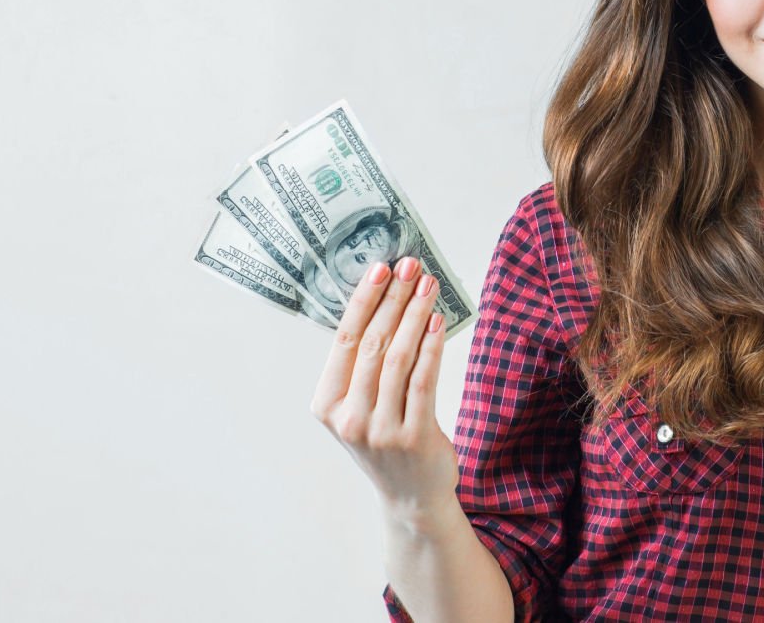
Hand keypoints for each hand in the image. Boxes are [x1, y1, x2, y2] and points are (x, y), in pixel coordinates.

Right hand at [311, 255, 457, 521]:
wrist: (412, 497)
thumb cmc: (387, 440)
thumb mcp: (360, 407)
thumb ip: (363, 366)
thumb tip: (385, 300)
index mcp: (326, 405)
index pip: (344, 341)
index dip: (363, 300)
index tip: (381, 268)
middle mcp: (348, 418)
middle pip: (371, 344)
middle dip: (393, 299)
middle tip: (410, 266)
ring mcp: (380, 430)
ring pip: (397, 359)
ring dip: (415, 315)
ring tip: (429, 286)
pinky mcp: (414, 437)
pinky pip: (423, 381)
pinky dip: (431, 347)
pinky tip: (438, 322)